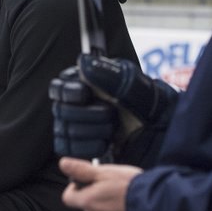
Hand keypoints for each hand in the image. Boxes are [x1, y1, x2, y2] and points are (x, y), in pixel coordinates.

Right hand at [50, 54, 179, 163]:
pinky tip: (105, 141)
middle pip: (61, 111)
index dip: (70, 93)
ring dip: (93, 131)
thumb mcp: (128, 81)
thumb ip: (105, 72)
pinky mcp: (75, 145)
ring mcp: (71, 124)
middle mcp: (71, 103)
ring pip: (65, 131)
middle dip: (88, 115)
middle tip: (109, 113)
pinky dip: (89, 147)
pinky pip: (69, 149)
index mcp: (79, 82)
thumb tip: (83, 61)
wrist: (154, 124)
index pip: (58, 88)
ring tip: (111, 127)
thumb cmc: (141, 99)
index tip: (85, 94)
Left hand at [59, 157, 140, 210]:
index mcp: (88, 202)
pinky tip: (127, 208)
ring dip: (107, 207)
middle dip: (94, 196)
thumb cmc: (131, 187)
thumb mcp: (104, 172)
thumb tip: (64, 164)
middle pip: (86, 206)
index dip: (75, 188)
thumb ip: (81, 170)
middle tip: (109, 187)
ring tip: (122, 197)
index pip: (68, 197)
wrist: (155, 204)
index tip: (85, 182)